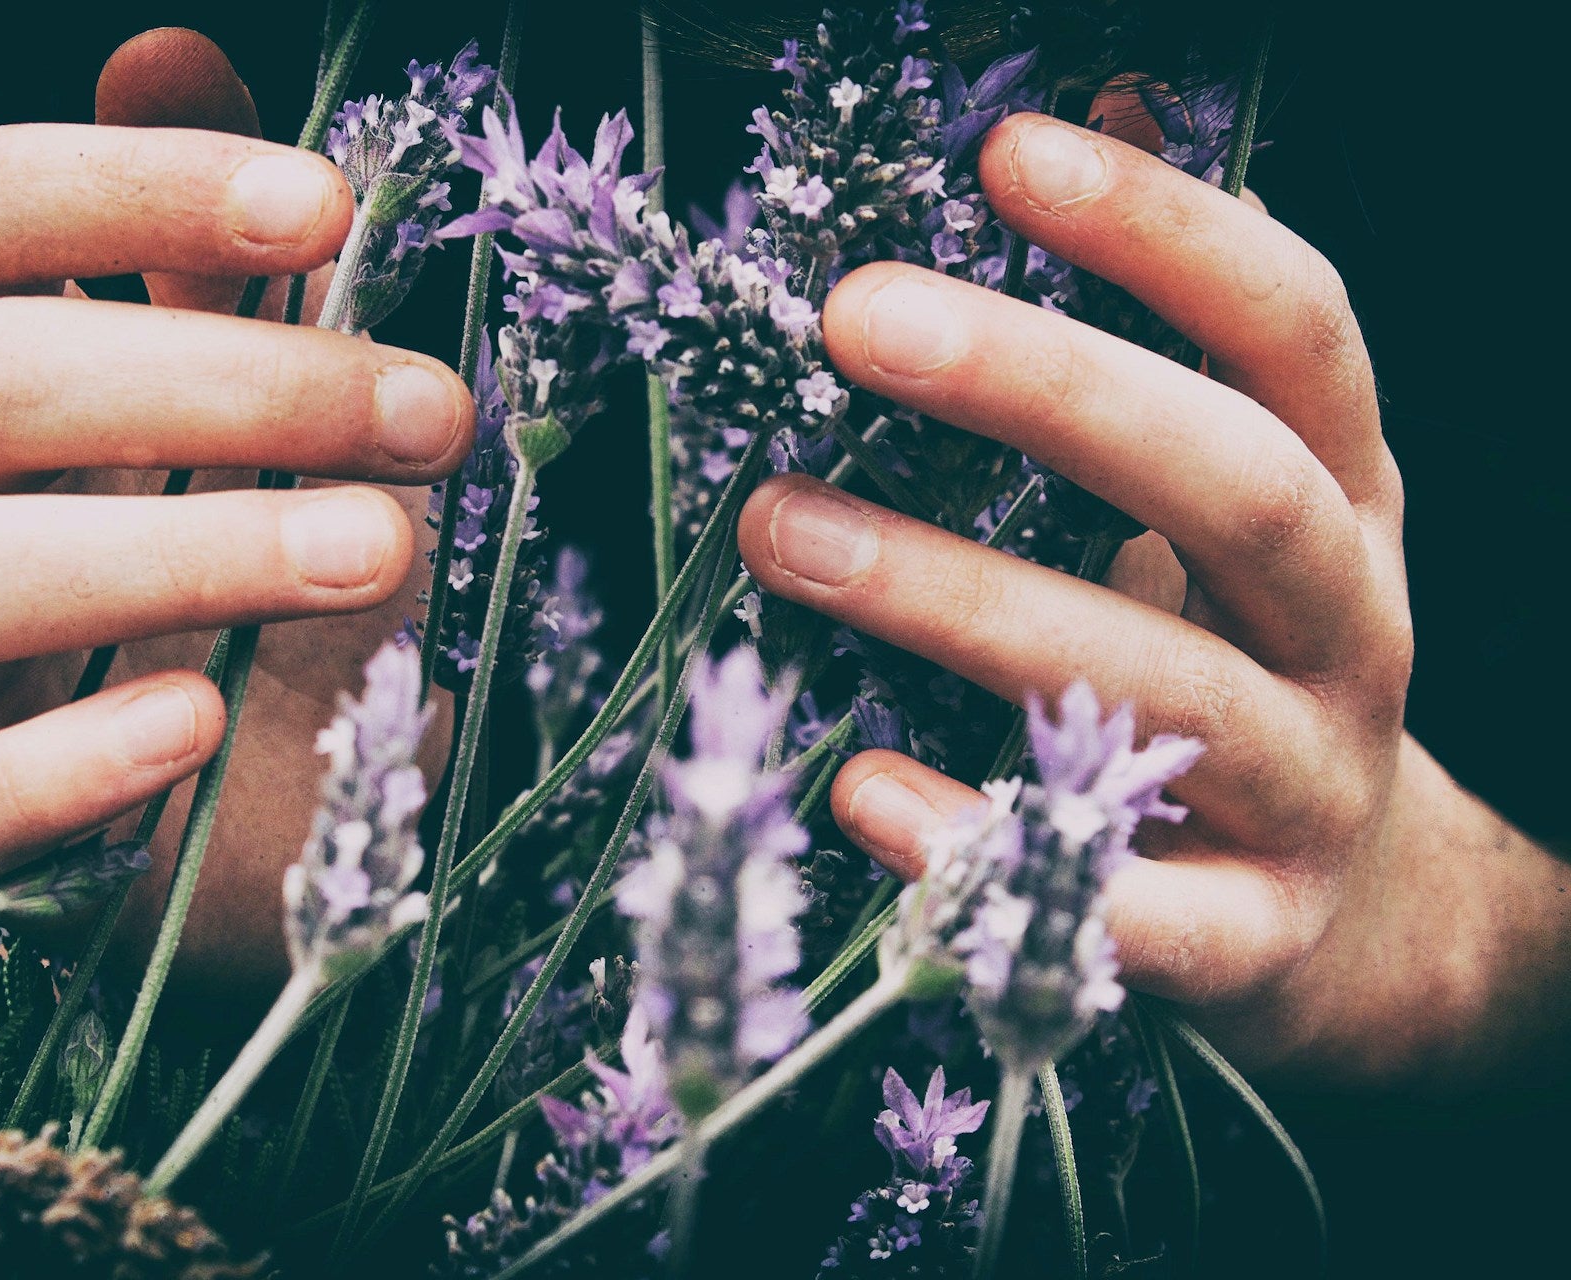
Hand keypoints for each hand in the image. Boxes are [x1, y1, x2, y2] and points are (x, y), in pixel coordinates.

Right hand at [0, 30, 469, 994]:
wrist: (232, 802)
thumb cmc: (244, 577)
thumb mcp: (248, 407)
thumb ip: (205, 250)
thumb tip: (167, 51)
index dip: (130, 186)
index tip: (328, 206)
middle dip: (232, 383)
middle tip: (434, 415)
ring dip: (192, 549)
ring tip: (385, 550)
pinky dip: (69, 763)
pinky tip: (199, 723)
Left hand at [738, 111, 1570, 1088]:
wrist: (1364, 921)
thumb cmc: (1250, 667)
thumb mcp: (1246, 500)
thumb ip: (1172, 335)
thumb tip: (1104, 105)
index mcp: (1343, 497)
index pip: (1293, 331)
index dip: (1168, 232)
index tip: (1007, 153)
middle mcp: (1347, 627)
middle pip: (1232, 485)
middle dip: (1046, 388)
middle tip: (852, 318)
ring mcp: (1306, 786)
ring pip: (1155, 684)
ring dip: (956, 598)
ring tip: (776, 528)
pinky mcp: (1247, 938)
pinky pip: (1121, 906)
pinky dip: (984, 842)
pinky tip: (858, 789)